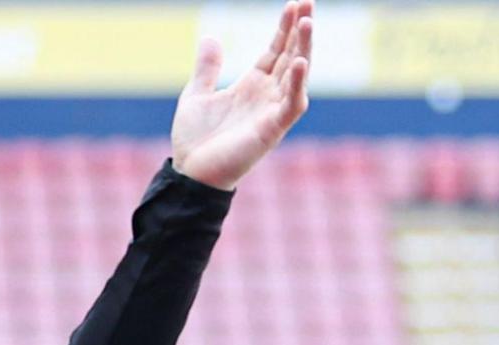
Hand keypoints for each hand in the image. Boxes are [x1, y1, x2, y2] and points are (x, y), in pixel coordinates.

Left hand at [170, 0, 312, 189]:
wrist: (190, 174)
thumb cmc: (195, 141)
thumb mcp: (196, 95)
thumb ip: (207, 68)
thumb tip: (210, 36)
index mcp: (251, 87)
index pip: (275, 51)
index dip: (284, 28)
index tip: (295, 3)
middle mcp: (266, 97)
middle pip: (290, 56)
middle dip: (300, 31)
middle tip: (308, 2)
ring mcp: (271, 112)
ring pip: (296, 76)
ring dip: (303, 49)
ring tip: (307, 22)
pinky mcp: (271, 130)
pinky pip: (291, 105)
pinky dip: (296, 85)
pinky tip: (298, 63)